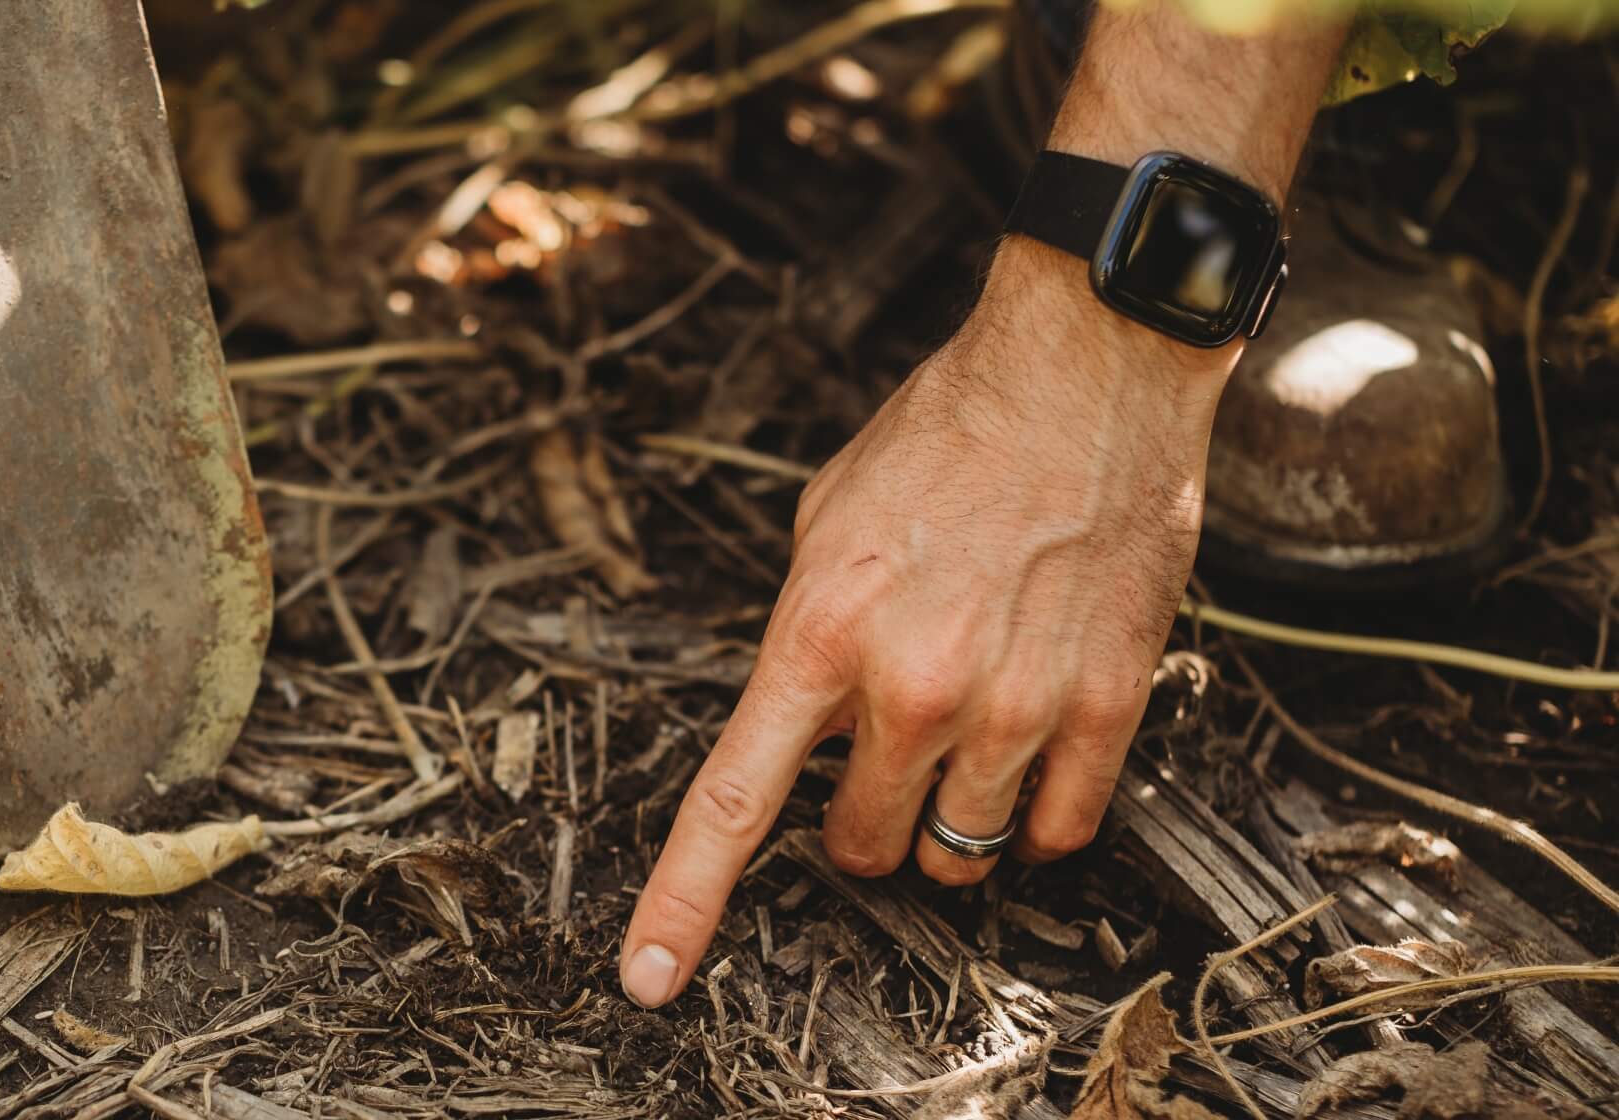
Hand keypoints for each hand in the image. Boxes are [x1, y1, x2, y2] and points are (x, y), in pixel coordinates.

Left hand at [617, 241, 1241, 1007]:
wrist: (1082, 370)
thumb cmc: (945, 434)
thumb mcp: (823, 522)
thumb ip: (806, 637)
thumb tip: (805, 721)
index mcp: (818, 633)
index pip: (734, 802)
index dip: (685, 902)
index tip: (653, 975)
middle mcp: (912, 684)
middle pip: (858, 844)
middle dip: (857, 820)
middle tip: (879, 757)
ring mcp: (1014, 702)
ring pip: (959, 853)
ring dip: (949, 823)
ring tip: (962, 743)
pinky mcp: (1104, 703)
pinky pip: (1059, 831)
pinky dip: (1036, 818)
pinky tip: (1030, 756)